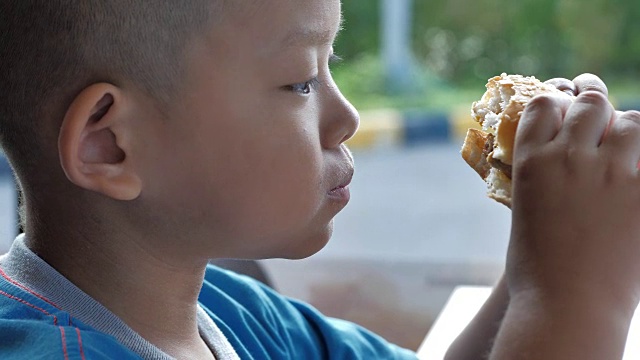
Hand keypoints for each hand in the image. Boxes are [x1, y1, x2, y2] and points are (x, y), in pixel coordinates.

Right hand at [508, 73, 639, 313]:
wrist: (568, 306)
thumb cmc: (536, 268)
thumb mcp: (525, 211)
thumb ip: (542, 177)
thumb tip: (556, 158)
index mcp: (532, 162)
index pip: (545, 104)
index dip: (556, 102)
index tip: (564, 107)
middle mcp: (571, 157)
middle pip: (591, 104)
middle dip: (595, 104)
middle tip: (599, 110)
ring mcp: (613, 173)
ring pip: (633, 121)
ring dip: (629, 128)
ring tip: (627, 143)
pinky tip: (638, 169)